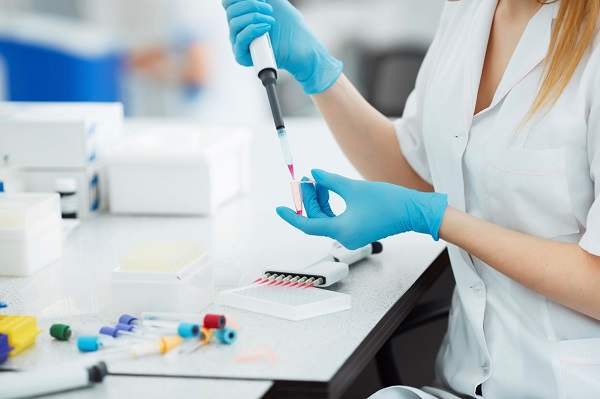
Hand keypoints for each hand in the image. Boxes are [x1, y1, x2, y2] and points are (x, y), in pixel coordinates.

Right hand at [222, 0, 342, 93]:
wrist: (302, 47)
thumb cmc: (290, 26)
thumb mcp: (275, 2)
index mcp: (242, 15)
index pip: (229, 3)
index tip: (262, 0)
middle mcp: (238, 29)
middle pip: (230, 11)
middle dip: (251, 5)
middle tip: (270, 10)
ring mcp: (239, 43)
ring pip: (234, 23)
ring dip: (254, 17)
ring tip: (271, 21)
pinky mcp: (243, 56)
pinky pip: (240, 39)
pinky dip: (253, 29)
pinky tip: (266, 28)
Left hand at [276, 170, 447, 249]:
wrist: (412, 211)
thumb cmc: (387, 202)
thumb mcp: (352, 188)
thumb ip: (329, 181)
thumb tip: (313, 175)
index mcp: (340, 230)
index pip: (307, 225)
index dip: (292, 216)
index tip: (279, 209)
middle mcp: (344, 236)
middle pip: (316, 219)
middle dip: (310, 199)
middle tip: (307, 180)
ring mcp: (351, 235)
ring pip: (326, 218)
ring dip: (320, 201)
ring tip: (319, 181)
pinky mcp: (358, 230)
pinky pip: (337, 219)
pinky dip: (331, 205)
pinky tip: (330, 189)